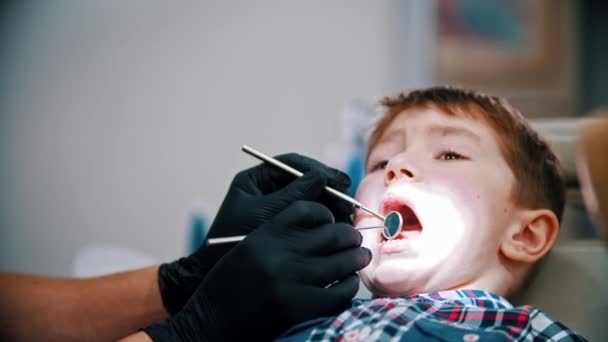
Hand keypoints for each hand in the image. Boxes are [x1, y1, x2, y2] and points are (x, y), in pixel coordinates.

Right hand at [143, 200, 371, 340]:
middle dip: (349, 234)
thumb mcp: (246, 248)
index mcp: (264, 234)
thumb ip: (278, 235)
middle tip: (355, 238)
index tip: (332, 220)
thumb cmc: (228, 285)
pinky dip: (349, 286)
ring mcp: (291, 281)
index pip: (307, 210)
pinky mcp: (300, 307)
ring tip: (360, 257)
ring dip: (356, 258)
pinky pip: (339, 292)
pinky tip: (349, 283)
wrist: (210, 322)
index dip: (325, 212)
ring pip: (341, 261)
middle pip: (331, 233)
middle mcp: (279, 254)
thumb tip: (319, 226)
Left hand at [158, 154, 352, 313]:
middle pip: (305, 181)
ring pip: (311, 201)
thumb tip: (322, 178)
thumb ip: (293, 196)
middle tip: (347, 203)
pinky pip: (310, 220)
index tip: (339, 181)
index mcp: (255, 180)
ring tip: (345, 218)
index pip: (291, 165)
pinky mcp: (286, 229)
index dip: (318, 170)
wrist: (213, 273)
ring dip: (330, 208)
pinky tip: (337, 231)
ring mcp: (277, 209)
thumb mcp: (264, 215)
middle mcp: (268, 191)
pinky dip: (325, 224)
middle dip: (328, 191)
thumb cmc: (231, 241)